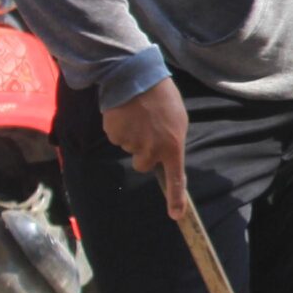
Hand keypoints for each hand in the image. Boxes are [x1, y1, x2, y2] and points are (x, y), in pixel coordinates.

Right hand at [104, 78, 188, 217]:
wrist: (135, 77)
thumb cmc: (162, 97)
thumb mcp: (178, 121)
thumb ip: (172, 142)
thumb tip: (164, 156)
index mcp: (172, 146)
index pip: (176, 178)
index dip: (176, 199)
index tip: (176, 215)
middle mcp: (152, 150)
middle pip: (144, 164)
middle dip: (145, 152)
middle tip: (149, 130)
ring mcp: (131, 144)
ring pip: (130, 149)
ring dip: (133, 137)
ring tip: (139, 116)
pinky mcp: (114, 136)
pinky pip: (118, 139)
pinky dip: (121, 130)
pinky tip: (126, 114)